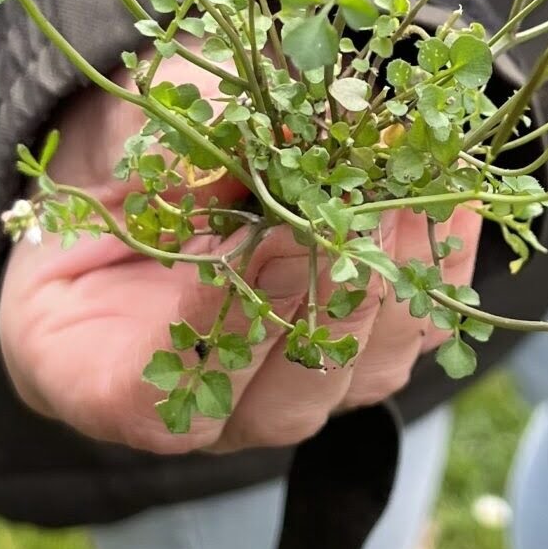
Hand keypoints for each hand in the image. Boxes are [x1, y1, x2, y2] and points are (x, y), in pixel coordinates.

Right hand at [0, 55, 480, 454]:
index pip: (154, 397)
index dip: (205, 328)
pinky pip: (414, 337)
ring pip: (359, 376)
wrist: (168, 156)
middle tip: (346, 208)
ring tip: (404, 192)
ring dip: (389, 282)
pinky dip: (439, 268)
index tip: (242, 240)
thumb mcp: (122, 135)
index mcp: (96, 373)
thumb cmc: (118, 155)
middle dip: (320, 297)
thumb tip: (251, 140)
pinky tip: (451, 198)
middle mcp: (202, 412)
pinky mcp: (361, 359)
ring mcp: (290, 395)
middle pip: (279, 403)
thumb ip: (170, 148)